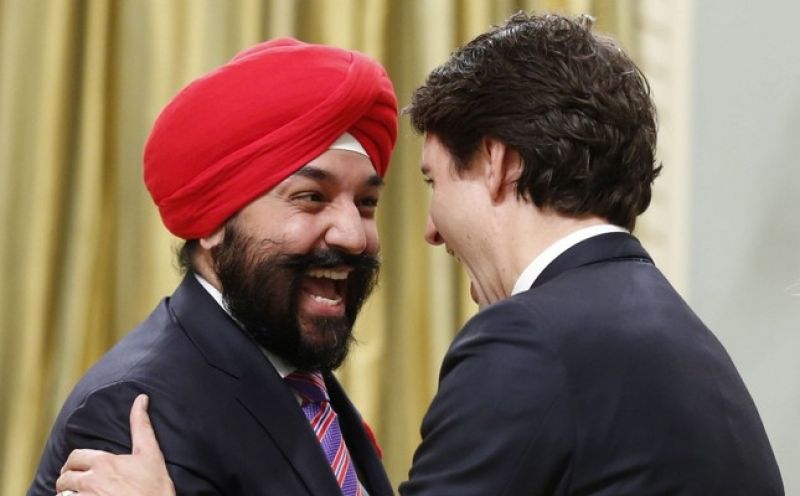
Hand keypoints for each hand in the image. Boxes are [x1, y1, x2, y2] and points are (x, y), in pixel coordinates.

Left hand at [56, 394, 175, 495]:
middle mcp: (91, 481)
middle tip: (77, 484)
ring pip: (63, 495)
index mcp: (103, 462)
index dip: (75, 463)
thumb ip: (141, 425)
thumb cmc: (156, 486)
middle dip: (68, 480)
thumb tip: (141, 398)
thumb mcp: (151, 453)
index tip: (78, 468)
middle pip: (65, 478)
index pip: (75, 458)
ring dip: (68, 495)